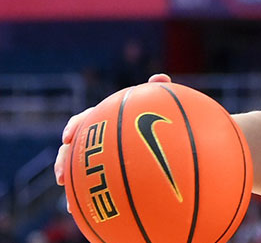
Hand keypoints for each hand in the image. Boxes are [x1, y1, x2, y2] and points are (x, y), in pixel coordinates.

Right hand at [54, 74, 171, 207]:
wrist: (167, 146)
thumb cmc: (161, 121)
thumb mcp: (160, 107)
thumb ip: (158, 93)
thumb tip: (160, 77)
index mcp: (105, 121)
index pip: (84, 120)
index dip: (74, 127)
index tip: (68, 137)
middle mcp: (98, 140)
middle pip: (72, 150)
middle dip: (63, 163)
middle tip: (61, 177)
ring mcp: (99, 160)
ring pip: (77, 171)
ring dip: (72, 185)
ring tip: (69, 202)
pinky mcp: (105, 177)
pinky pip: (91, 190)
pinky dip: (87, 201)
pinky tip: (87, 214)